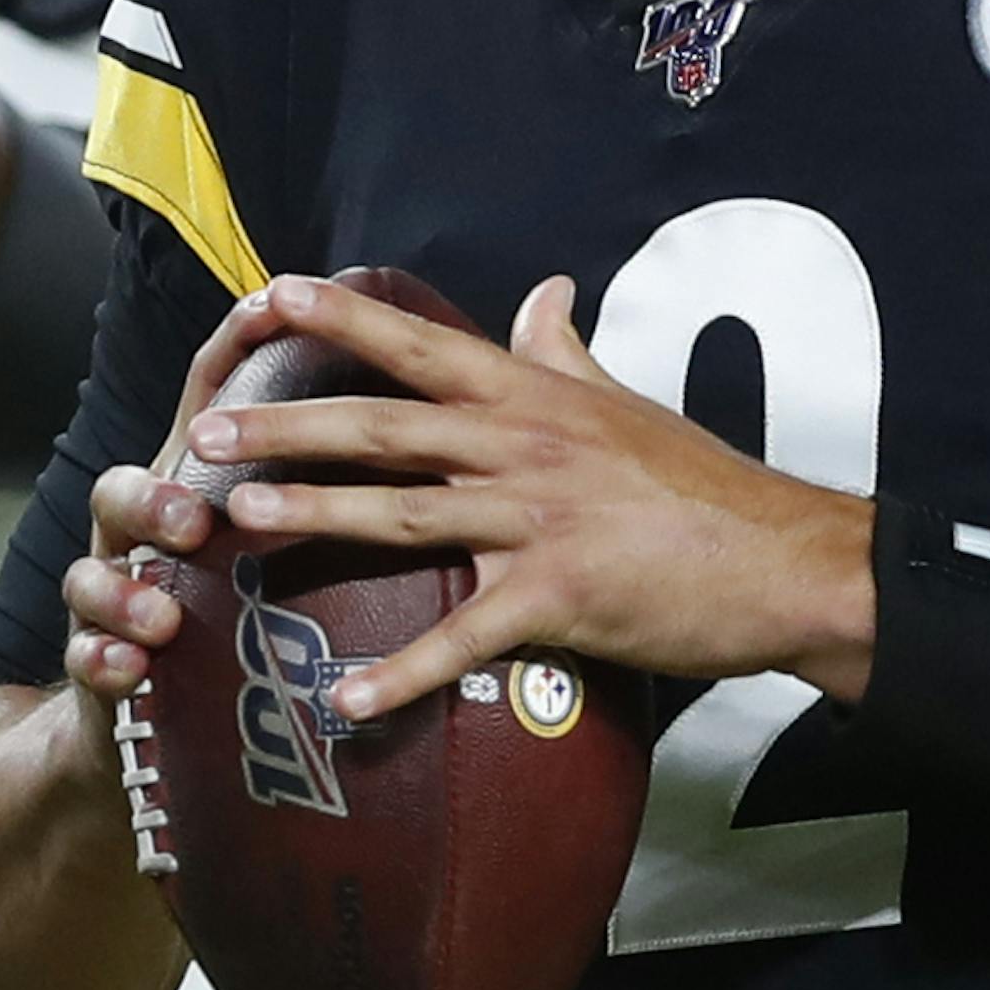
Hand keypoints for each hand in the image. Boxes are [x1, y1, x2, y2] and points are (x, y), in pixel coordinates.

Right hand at [60, 286, 302, 739]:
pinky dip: (101, 659)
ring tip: (160, 619)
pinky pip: (84, 656)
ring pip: (92, 574)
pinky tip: (124, 667)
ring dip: (122, 591)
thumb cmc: (230, 595)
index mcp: (195, 481)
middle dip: (152, 498)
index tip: (272, 305)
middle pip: (124, 486)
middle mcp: (143, 527)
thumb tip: (429, 402)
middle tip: (193, 519)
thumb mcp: (279, 524)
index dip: (234, 347)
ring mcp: (113, 591)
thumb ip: (335, 466)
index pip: (208, 399)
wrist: (149, 709)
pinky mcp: (100, 661)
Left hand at [164, 271, 874, 719]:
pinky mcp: (559, 597)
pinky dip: (401, 674)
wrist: (782, 561)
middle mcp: (526, 448)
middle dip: (291, 424)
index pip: (424, 347)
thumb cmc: (704, 485)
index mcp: (538, 398)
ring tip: (239, 520)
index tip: (273, 294)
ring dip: (316, 517)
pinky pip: (464, 637)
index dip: (346, 319)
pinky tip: (342, 698)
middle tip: (207, 427)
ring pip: (406, 514)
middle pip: (388, 426)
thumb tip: (545, 292)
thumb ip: (568, 353)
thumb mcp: (628, 404)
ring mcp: (539, 521)